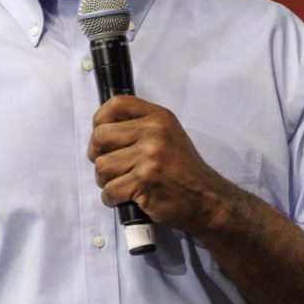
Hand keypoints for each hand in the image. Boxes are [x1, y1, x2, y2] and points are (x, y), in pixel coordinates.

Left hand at [88, 95, 236, 235]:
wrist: (206, 198)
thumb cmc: (183, 170)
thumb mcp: (168, 135)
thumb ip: (140, 127)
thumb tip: (102, 130)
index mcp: (159, 117)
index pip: (116, 104)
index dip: (100, 120)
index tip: (104, 137)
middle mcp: (154, 133)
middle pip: (100, 136)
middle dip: (97, 156)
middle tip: (111, 166)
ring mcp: (149, 157)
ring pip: (101, 167)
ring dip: (106, 181)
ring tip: (124, 183)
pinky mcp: (144, 182)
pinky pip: (109, 191)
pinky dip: (112, 199)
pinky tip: (127, 198)